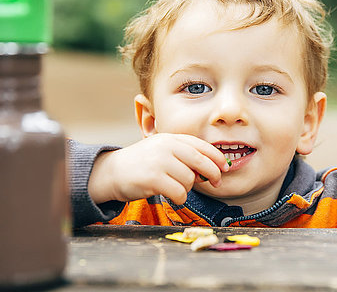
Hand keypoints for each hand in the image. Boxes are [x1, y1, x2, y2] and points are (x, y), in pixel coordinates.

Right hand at [88, 133, 229, 204]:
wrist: (111, 172)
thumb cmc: (141, 164)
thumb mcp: (162, 151)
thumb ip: (184, 156)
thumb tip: (210, 171)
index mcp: (170, 138)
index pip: (201, 145)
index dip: (217, 157)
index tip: (225, 167)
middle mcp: (166, 146)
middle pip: (200, 161)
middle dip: (213, 173)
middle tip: (216, 183)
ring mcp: (159, 161)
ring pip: (190, 179)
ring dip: (187, 188)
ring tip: (175, 187)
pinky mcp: (153, 178)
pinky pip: (179, 192)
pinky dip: (179, 198)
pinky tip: (171, 195)